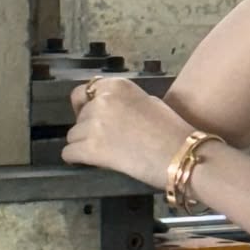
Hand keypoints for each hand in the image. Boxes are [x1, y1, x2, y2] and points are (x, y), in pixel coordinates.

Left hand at [63, 78, 193, 189]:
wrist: (181, 154)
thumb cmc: (172, 130)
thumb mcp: (148, 102)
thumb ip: (124, 103)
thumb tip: (110, 112)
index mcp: (116, 86)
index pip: (82, 93)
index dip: (84, 107)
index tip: (91, 119)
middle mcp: (101, 101)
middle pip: (79, 118)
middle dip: (89, 129)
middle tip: (109, 141)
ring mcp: (93, 124)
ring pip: (73, 137)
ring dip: (84, 145)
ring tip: (107, 154)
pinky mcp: (89, 148)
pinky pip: (69, 154)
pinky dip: (78, 160)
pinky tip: (95, 163)